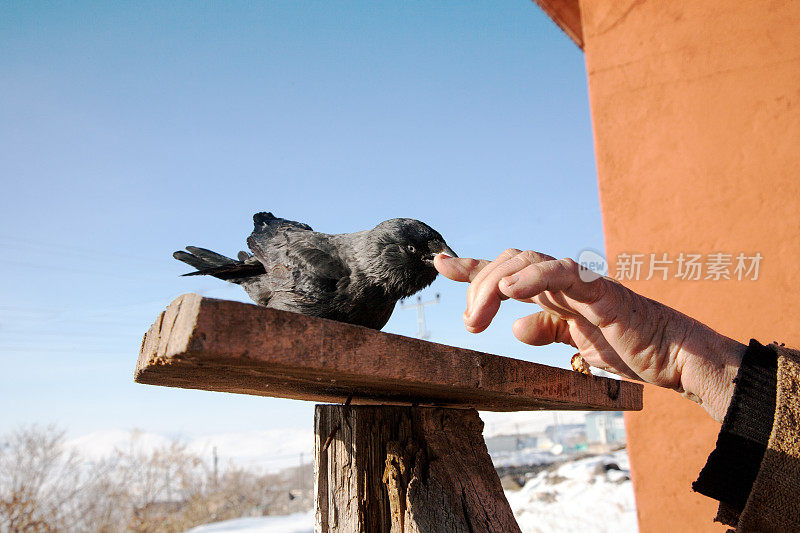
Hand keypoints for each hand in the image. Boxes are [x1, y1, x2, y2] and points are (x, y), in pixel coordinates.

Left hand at [434, 249, 745, 421]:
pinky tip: (510, 288)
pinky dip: (534, 275)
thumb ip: (547, 330)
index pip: (505, 272)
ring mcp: (580, 282)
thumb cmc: (627, 347)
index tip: (440, 263)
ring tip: (478, 315)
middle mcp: (561, 281)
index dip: (471, 267)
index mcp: (552, 293)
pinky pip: (564, 273)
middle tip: (468, 323)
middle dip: (477, 286)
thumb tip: (518, 327)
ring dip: (495, 283)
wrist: (671, 356)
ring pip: (526, 260)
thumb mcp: (574, 345)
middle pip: (507, 262)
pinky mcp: (600, 291)